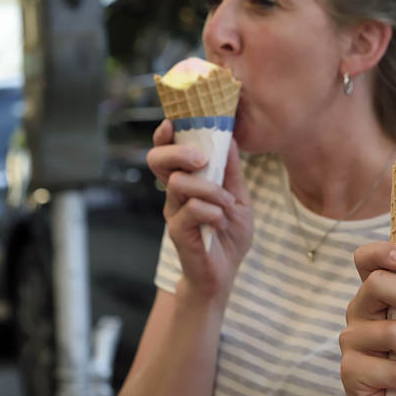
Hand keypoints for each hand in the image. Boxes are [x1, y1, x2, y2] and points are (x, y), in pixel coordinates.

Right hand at [147, 119, 252, 301]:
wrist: (225, 272)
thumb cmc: (228, 234)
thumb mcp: (238, 198)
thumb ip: (232, 171)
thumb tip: (230, 138)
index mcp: (188, 182)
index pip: (167, 152)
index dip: (165, 135)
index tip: (172, 122)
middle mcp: (175, 194)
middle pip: (158, 161)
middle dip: (179, 152)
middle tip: (201, 159)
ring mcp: (174, 212)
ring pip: (179, 183)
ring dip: (209, 188)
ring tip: (226, 202)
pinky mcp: (178, 231)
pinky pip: (192, 209)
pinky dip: (212, 211)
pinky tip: (221, 221)